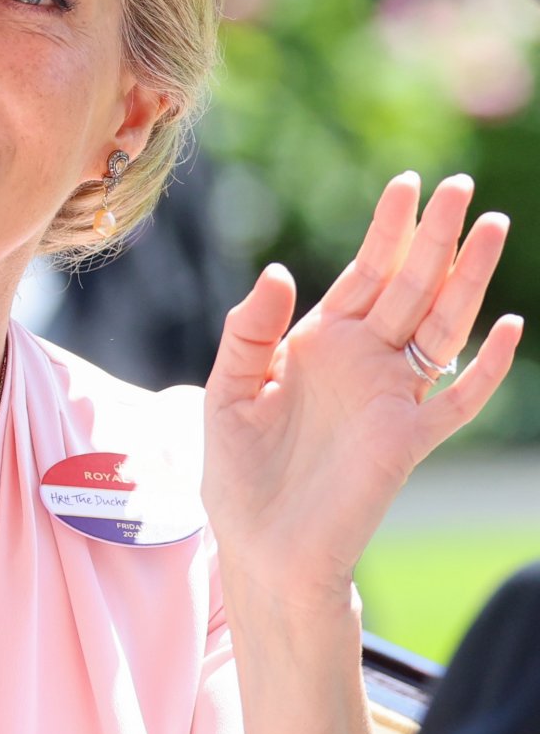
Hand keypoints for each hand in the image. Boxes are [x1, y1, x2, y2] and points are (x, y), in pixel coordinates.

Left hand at [202, 173, 522, 606]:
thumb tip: (277, 271)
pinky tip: (506, 328)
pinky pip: (457, 400)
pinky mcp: (407, 441)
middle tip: (459, 186)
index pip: (362, 274)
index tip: (408, 184)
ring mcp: (390, 399)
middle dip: (432, 237)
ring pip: (440, 326)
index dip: (385, 230)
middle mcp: (363, 362)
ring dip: (467, 280)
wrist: (260, 548)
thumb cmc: (239, 475)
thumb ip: (248, 331)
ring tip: (490, 227)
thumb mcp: (227, 392)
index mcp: (320, 343)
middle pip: (409, 286)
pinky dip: (484, 368)